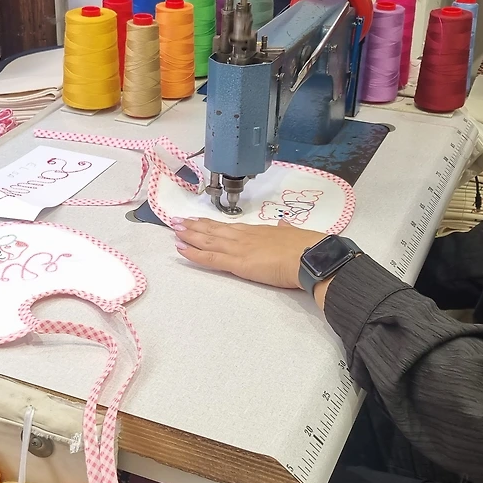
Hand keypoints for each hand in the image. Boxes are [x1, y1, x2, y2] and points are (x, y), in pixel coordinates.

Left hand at [174, 218, 324, 289]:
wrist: (308, 256)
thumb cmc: (304, 246)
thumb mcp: (292, 233)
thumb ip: (285, 230)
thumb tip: (284, 225)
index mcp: (256, 231)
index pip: (228, 227)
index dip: (210, 224)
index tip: (197, 220)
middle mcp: (243, 236)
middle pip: (213, 230)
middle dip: (193, 225)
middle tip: (176, 220)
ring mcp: (238, 248)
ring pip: (207, 240)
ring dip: (189, 235)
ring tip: (174, 229)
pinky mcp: (237, 263)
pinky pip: (210, 258)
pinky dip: (194, 253)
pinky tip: (181, 249)